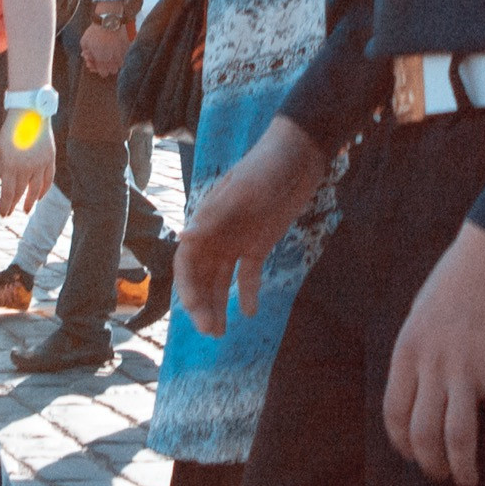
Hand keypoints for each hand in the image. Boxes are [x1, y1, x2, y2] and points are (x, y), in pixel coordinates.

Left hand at [0, 110, 55, 215]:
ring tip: (26, 210)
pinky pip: (48, 179)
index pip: (8, 194)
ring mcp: (40, 163)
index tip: (3, 214)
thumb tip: (6, 186)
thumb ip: (3, 170)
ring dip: (30, 202)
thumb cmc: (10, 133)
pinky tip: (39, 197)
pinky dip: (44, 190)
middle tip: (10, 212)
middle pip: (21, 192)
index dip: (5, 206)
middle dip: (14, 204)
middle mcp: (27, 167)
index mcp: (11, 166)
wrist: (28, 113)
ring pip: (36, 190)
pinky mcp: (50, 158)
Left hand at [79, 19, 130, 75]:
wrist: (108, 20)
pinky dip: (123, 53)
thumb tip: (85, 55)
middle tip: (105, 58)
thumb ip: (85, 52)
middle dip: (109, 66)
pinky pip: (126, 54)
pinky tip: (118, 47)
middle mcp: (113, 60)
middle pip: (113, 70)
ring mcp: (121, 53)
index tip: (98, 63)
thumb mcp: (84, 42)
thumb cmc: (94, 32)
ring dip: (116, 60)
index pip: (104, 74)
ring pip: (121, 63)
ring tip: (112, 53)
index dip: (100, 69)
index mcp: (102, 61)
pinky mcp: (128, 47)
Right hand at [175, 114, 327, 335]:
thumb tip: (184, 237)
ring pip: (220, 278)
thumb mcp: (244, 191)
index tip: (195, 310)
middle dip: (201, 304)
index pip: (187, 260)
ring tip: (221, 332)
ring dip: (218, 303)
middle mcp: (218, 233)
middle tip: (211, 332)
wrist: (301, 153)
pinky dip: (246, 292)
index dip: (187, 287)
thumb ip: (216, 215)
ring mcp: (238, 238)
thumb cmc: (268, 167)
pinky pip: (248, 273)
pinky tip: (249, 312)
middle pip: (201, 275)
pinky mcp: (260, 242)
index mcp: (208, 219)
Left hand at [383, 222, 484, 485]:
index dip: (403, 445)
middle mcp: (433, 364)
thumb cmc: (454, 283)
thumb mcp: (418, 316)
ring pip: (458, 439)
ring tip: (469, 478)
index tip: (414, 455)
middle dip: (431, 465)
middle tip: (443, 474)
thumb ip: (415, 357)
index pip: (394, 415)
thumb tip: (414, 398)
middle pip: (424, 436)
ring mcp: (468, 368)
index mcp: (408, 351)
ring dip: (462, 469)